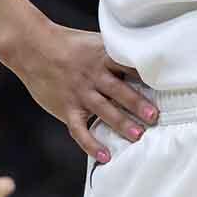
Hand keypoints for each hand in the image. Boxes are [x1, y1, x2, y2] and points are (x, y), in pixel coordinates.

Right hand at [7, 22, 157, 161]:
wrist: (33, 47)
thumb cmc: (68, 43)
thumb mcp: (94, 41)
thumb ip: (114, 53)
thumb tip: (143, 61)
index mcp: (102, 56)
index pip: (128, 66)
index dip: (145, 76)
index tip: (163, 86)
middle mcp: (92, 75)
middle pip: (118, 90)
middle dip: (137, 104)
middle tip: (154, 116)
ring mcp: (79, 92)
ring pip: (103, 110)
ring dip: (121, 123)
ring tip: (138, 135)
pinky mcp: (66, 108)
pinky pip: (79, 130)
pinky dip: (91, 144)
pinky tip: (105, 155)